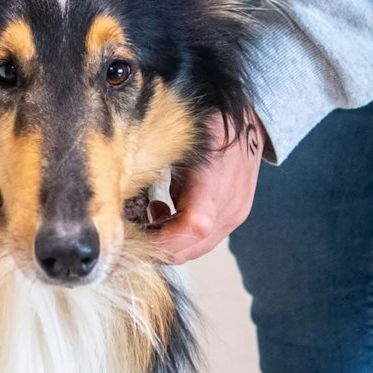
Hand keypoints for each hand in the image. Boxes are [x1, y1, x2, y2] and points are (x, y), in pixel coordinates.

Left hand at [151, 109, 266, 265]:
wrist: (248, 123)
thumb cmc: (207, 126)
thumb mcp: (176, 142)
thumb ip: (155, 170)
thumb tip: (123, 194)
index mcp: (213, 180)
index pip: (193, 225)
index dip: (162, 238)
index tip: (137, 231)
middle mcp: (230, 204)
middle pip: (191, 248)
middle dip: (159, 244)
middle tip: (138, 224)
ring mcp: (236, 214)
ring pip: (197, 248)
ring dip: (172, 240)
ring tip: (156, 211)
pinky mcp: (237, 217)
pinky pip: (207, 239)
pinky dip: (186, 233)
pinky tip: (173, 209)